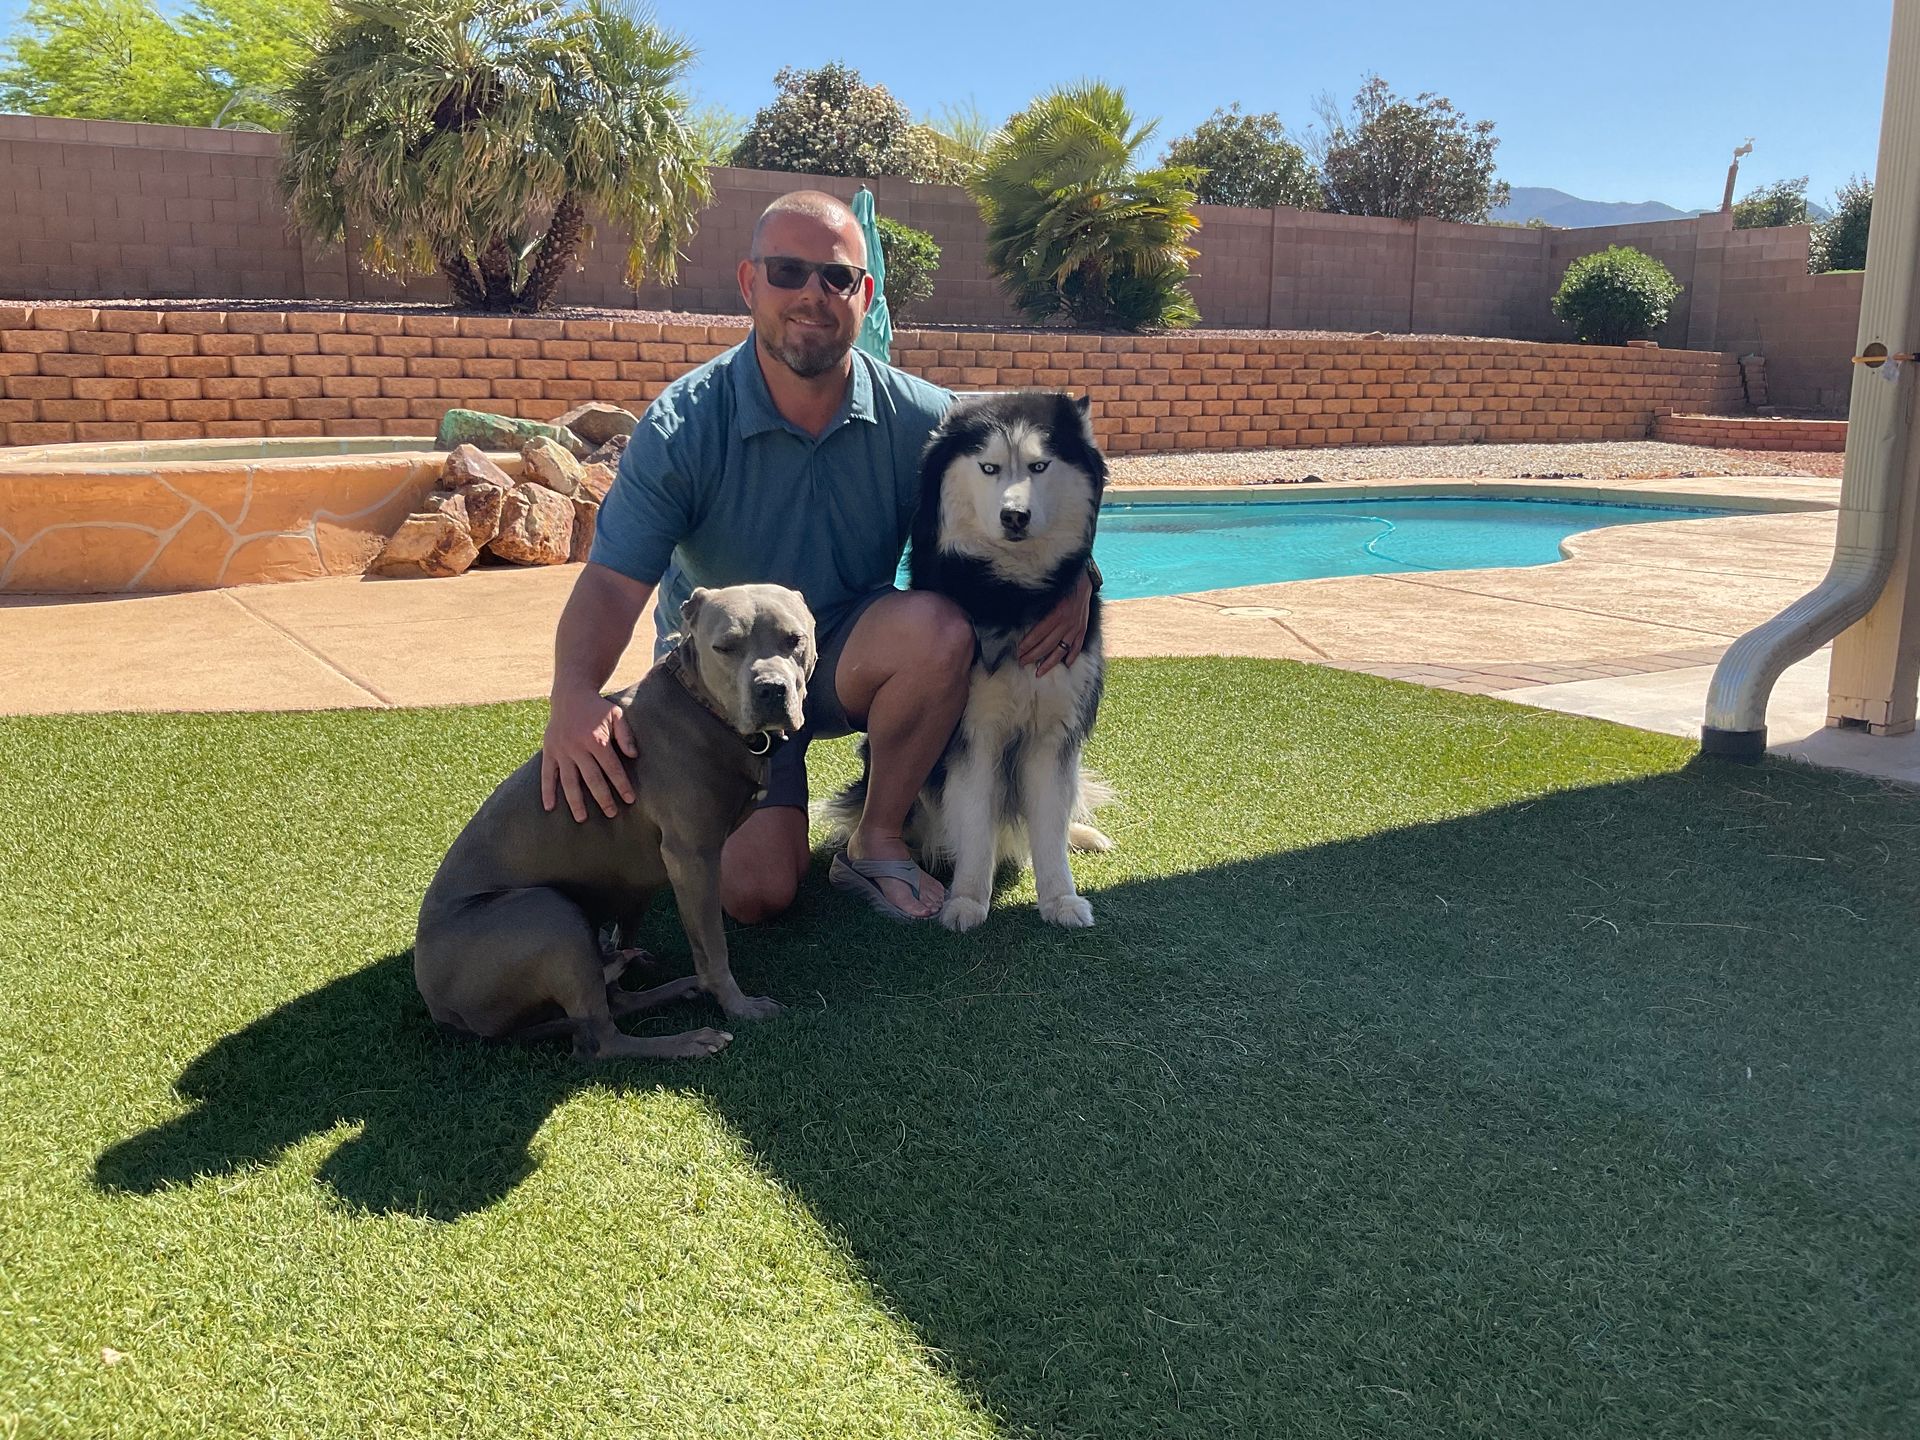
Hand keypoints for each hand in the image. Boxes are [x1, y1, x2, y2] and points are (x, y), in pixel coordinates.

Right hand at [541, 685, 638, 821]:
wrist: (570, 695)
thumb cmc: (598, 708)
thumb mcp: (617, 714)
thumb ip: (626, 735)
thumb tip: (634, 755)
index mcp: (596, 739)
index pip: (612, 768)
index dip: (621, 785)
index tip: (630, 799)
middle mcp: (577, 747)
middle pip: (592, 779)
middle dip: (603, 798)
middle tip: (612, 814)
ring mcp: (561, 750)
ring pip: (568, 781)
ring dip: (575, 801)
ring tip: (582, 818)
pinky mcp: (549, 751)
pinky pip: (546, 774)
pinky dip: (547, 791)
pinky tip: (549, 807)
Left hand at [1017, 569, 1092, 676]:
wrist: (1083, 581)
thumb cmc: (1063, 586)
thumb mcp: (1048, 594)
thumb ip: (1036, 607)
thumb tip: (1020, 617)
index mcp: (1056, 614)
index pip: (1038, 634)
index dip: (1027, 644)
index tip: (1018, 652)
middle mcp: (1066, 624)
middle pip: (1047, 645)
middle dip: (1033, 656)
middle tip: (1022, 663)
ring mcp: (1076, 628)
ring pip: (1061, 650)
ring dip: (1049, 663)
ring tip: (1039, 672)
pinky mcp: (1083, 629)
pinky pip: (1077, 647)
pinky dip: (1072, 657)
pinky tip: (1066, 665)